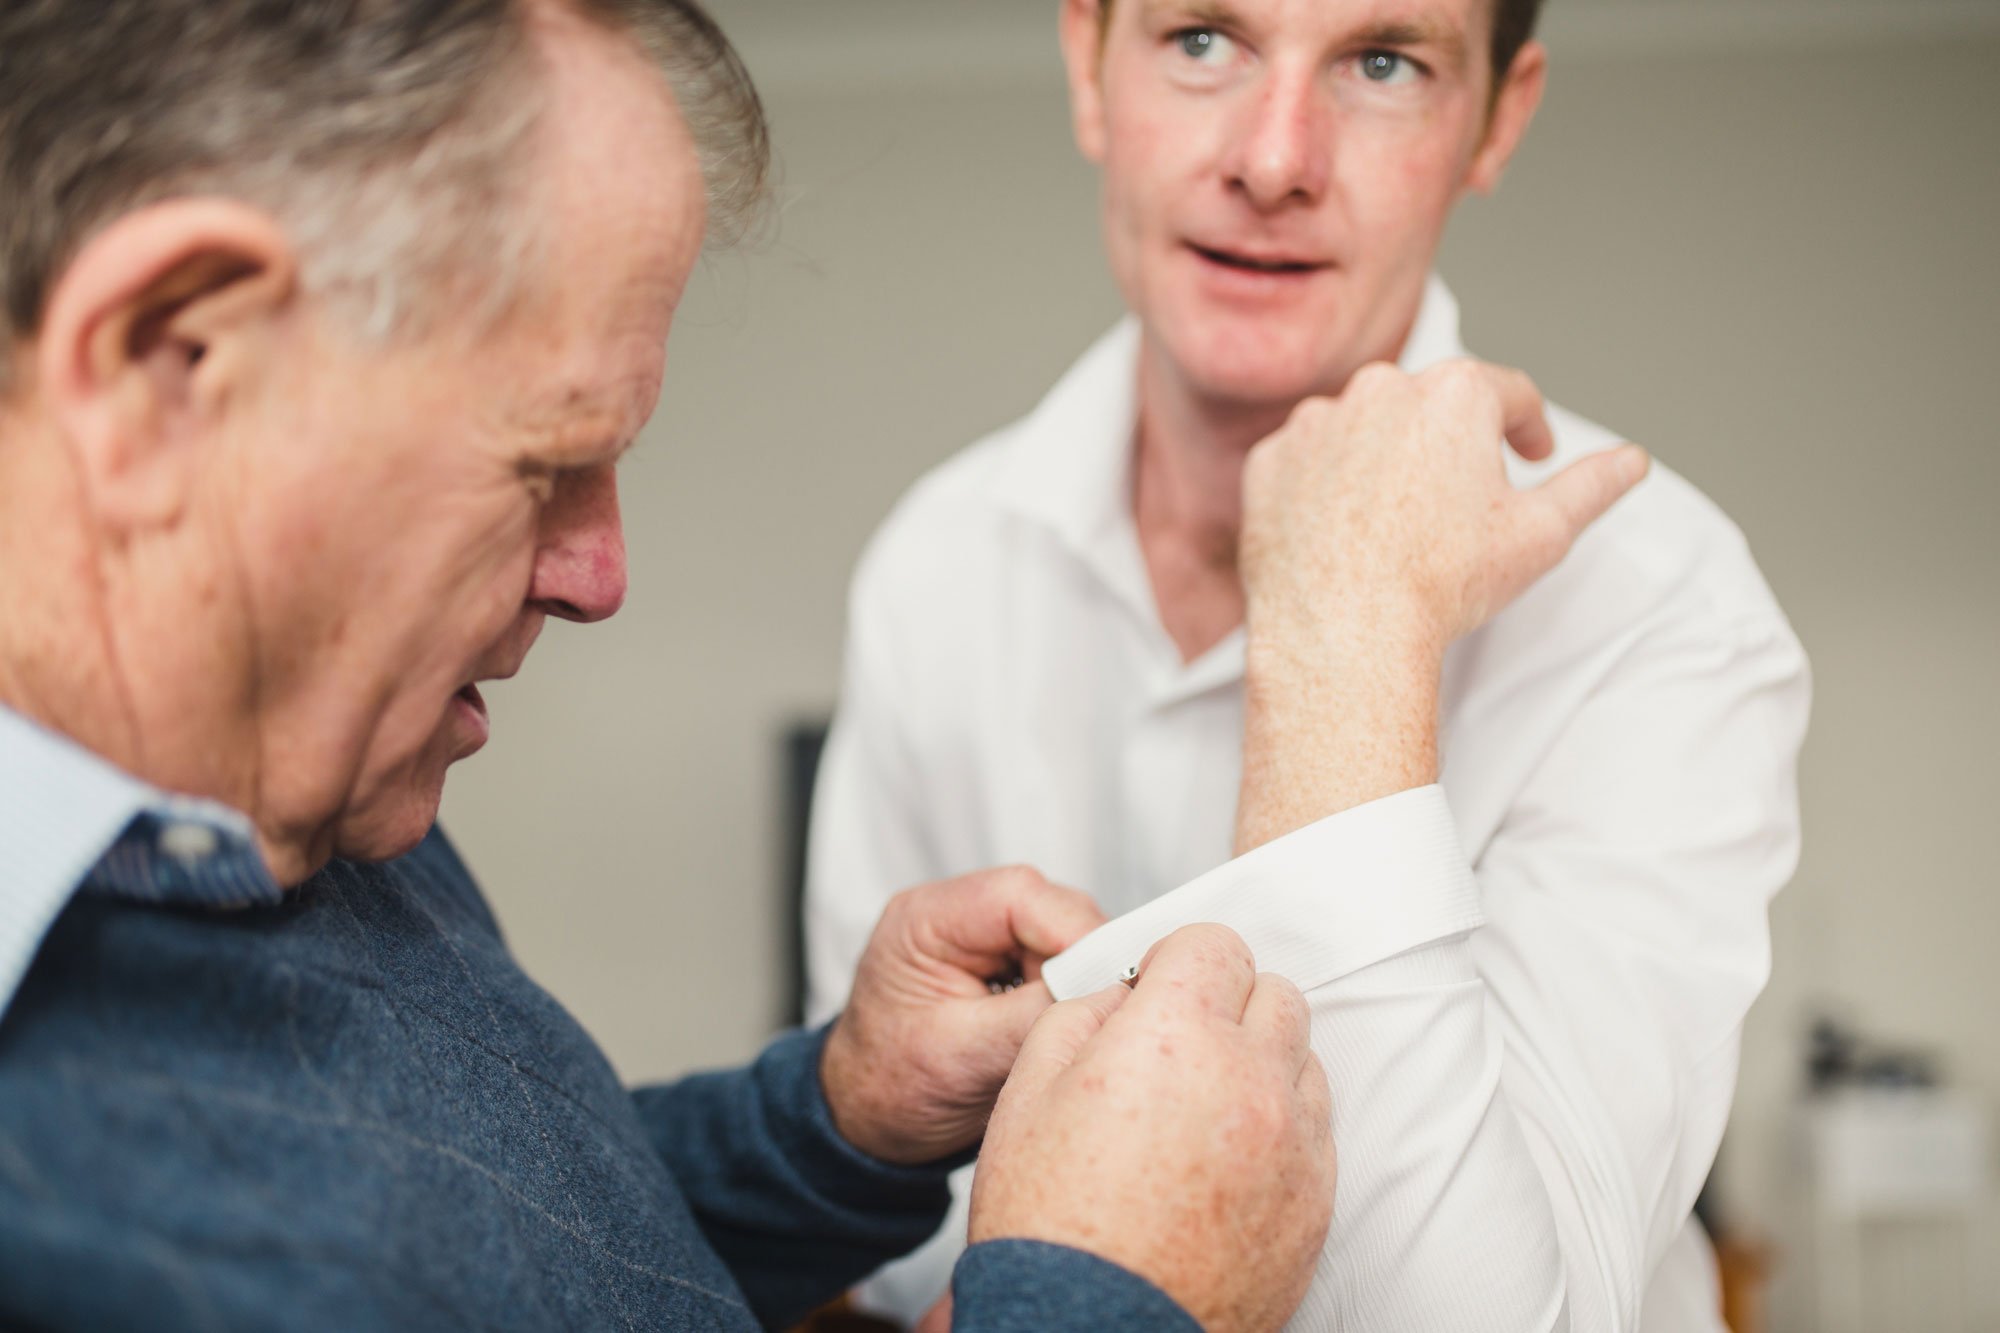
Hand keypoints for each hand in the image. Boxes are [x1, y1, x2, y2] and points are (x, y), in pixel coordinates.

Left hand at [820, 866, 1105, 1163]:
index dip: (1074, 935)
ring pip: (1064, 931)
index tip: (1109, 984)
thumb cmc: (890, 1089)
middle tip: (1099, 1013)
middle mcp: (954, 912)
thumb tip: (1104, 995)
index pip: (1020, 896)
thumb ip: (1033, 1019)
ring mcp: (981, 933)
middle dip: (1084, 959)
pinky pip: (1059, 958)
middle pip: (1050, 907)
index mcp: (924, 920)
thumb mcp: (964, 1059)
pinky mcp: (1003, 958)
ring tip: (1075, 1026)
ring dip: (1081, 977)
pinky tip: (1065, 1023)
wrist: (867, 1118)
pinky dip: (1072, 989)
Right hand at [969, 924, 1334, 1332]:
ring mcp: (1294, 1143)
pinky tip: (1226, 1162)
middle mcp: (1250, 1078)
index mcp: (1175, 1036)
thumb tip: (1123, 996)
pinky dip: (1279, 1129)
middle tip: (1178, 1048)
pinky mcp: (1317, 1201)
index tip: (1158, 990)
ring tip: (1201, 1112)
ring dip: (1260, 1064)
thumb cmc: (1052, 1227)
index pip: (1215, 943)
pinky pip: (1316, 1131)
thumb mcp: (1027, 1091)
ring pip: (1303, 1059)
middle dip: (1227, 1004)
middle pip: (1274, 993)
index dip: (1177, 961)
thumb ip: (1081, 1015)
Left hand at [1239, 358, 1647, 656]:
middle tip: (1461, 501)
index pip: (1507, 393)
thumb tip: (1633, 460)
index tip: (1529, 454)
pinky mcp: (1269, 462)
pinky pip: (1305, 462)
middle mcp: (1379, 388)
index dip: (1527, 425)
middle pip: (1429, 407)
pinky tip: (1342, 532)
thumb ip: (1591, 485)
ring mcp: (1316, 422)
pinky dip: (1324, 486)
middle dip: (1450, 444)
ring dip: (1383, 459)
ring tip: (1397, 522)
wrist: (1344, 635)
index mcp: (1454, 392)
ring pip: (1363, 429)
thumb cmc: (1444, 585)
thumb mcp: (1541, 534)